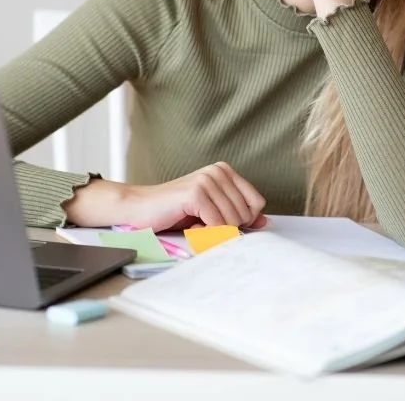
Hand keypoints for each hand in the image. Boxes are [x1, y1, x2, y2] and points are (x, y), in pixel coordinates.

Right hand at [125, 162, 266, 231]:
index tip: (222, 221)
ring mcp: (207, 180)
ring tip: (195, 222)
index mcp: (225, 171)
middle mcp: (218, 171)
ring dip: (213, 231)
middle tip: (203, 222)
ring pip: (232, 221)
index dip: (243, 220)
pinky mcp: (196, 192)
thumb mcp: (211, 211)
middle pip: (246, 214)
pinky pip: (217, 224)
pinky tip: (190, 225)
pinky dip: (204, 233)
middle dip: (227, 227)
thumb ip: (237, 213)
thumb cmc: (175, 212)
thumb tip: (264, 221)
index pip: (257, 202)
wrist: (140, 208)